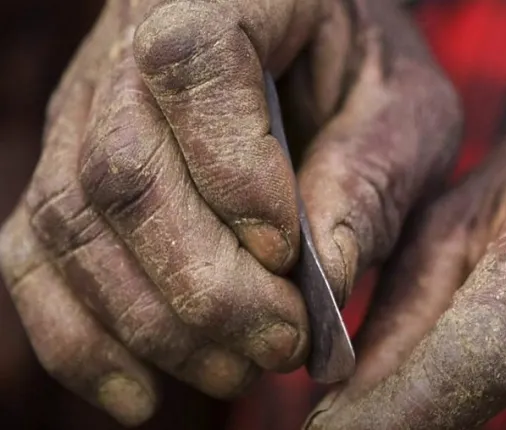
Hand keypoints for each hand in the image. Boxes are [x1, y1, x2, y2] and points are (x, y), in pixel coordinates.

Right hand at [0, 0, 460, 424]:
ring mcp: (83, 109)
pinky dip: (79, 340)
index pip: (194, 68)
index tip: (290, 258)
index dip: (235, 175)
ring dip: (151, 324)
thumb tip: (324, 280)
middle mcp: (128, 43)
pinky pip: (35, 258)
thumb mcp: (403, 106)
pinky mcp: (66, 170)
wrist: (307, 42)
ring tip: (237, 371)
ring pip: (73, 226)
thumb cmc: (364, 71)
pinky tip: (140, 395)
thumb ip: (371, 176)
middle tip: (280, 346)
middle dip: (203, 286)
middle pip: (124, 171)